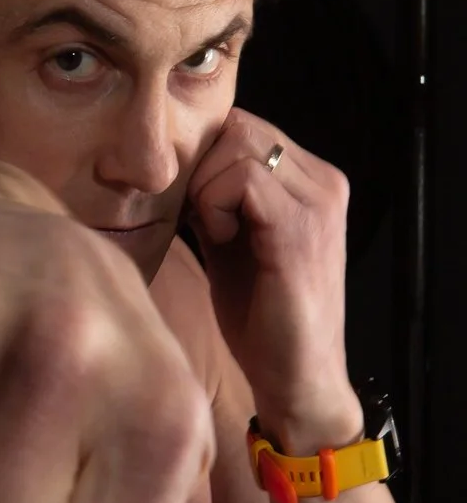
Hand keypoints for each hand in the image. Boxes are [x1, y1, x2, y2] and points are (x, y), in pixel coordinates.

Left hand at [185, 108, 361, 450]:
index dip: (206, 159)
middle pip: (239, 125)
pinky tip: (220, 239)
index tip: (197, 208)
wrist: (297, 377)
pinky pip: (242, 179)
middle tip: (200, 219)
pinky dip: (215, 205)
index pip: (244, 125)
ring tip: (216, 233)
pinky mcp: (300, 227)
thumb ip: (217, 198)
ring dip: (207, 188)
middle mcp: (325, 181)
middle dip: (202, 168)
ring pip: (238, 143)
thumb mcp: (233, 242)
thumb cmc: (261, 317)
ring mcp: (319, 201)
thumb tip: (177, 164)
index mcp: (313, 180)